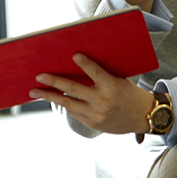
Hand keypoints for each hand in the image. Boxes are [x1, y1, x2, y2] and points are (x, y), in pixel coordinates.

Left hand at [29, 53, 154, 134]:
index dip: (84, 63)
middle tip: (38, 75)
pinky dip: (62, 102)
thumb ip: (101, 73)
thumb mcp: (119, 80)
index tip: (73, 55)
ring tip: (33, 91)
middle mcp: (102, 101)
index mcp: (112, 87)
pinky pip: (73, 111)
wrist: (143, 117)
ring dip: (49, 96)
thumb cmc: (129, 92)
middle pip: (73, 89)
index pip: (95, 72)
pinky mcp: (92, 123)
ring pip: (67, 103)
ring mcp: (96, 114)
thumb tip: (76, 61)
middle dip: (53, 82)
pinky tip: (50, 96)